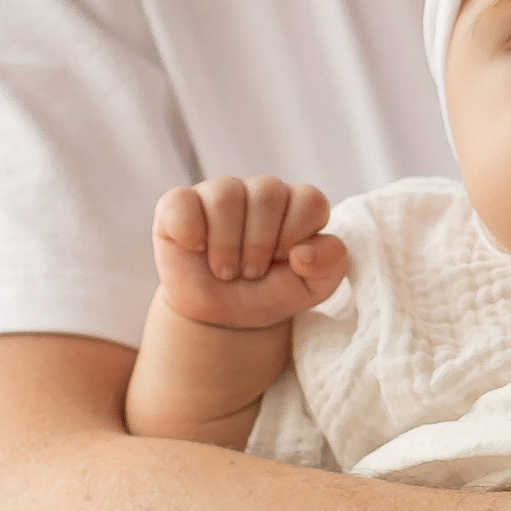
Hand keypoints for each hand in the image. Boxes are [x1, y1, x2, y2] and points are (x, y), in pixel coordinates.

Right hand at [152, 175, 346, 329]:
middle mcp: (260, 191)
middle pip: (268, 193)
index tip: (284, 260)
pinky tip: (196, 249)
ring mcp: (219, 192)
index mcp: (297, 205)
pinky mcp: (180, 203)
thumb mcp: (313, 287)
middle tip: (252, 272)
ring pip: (227, 195)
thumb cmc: (272, 293)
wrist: (225, 318)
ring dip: (227, 245)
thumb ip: (330, 264)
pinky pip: (183, 201)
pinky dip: (190, 232)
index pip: (310, 200)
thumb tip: (305, 251)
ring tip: (226, 270)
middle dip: (260, 244)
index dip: (296, 235)